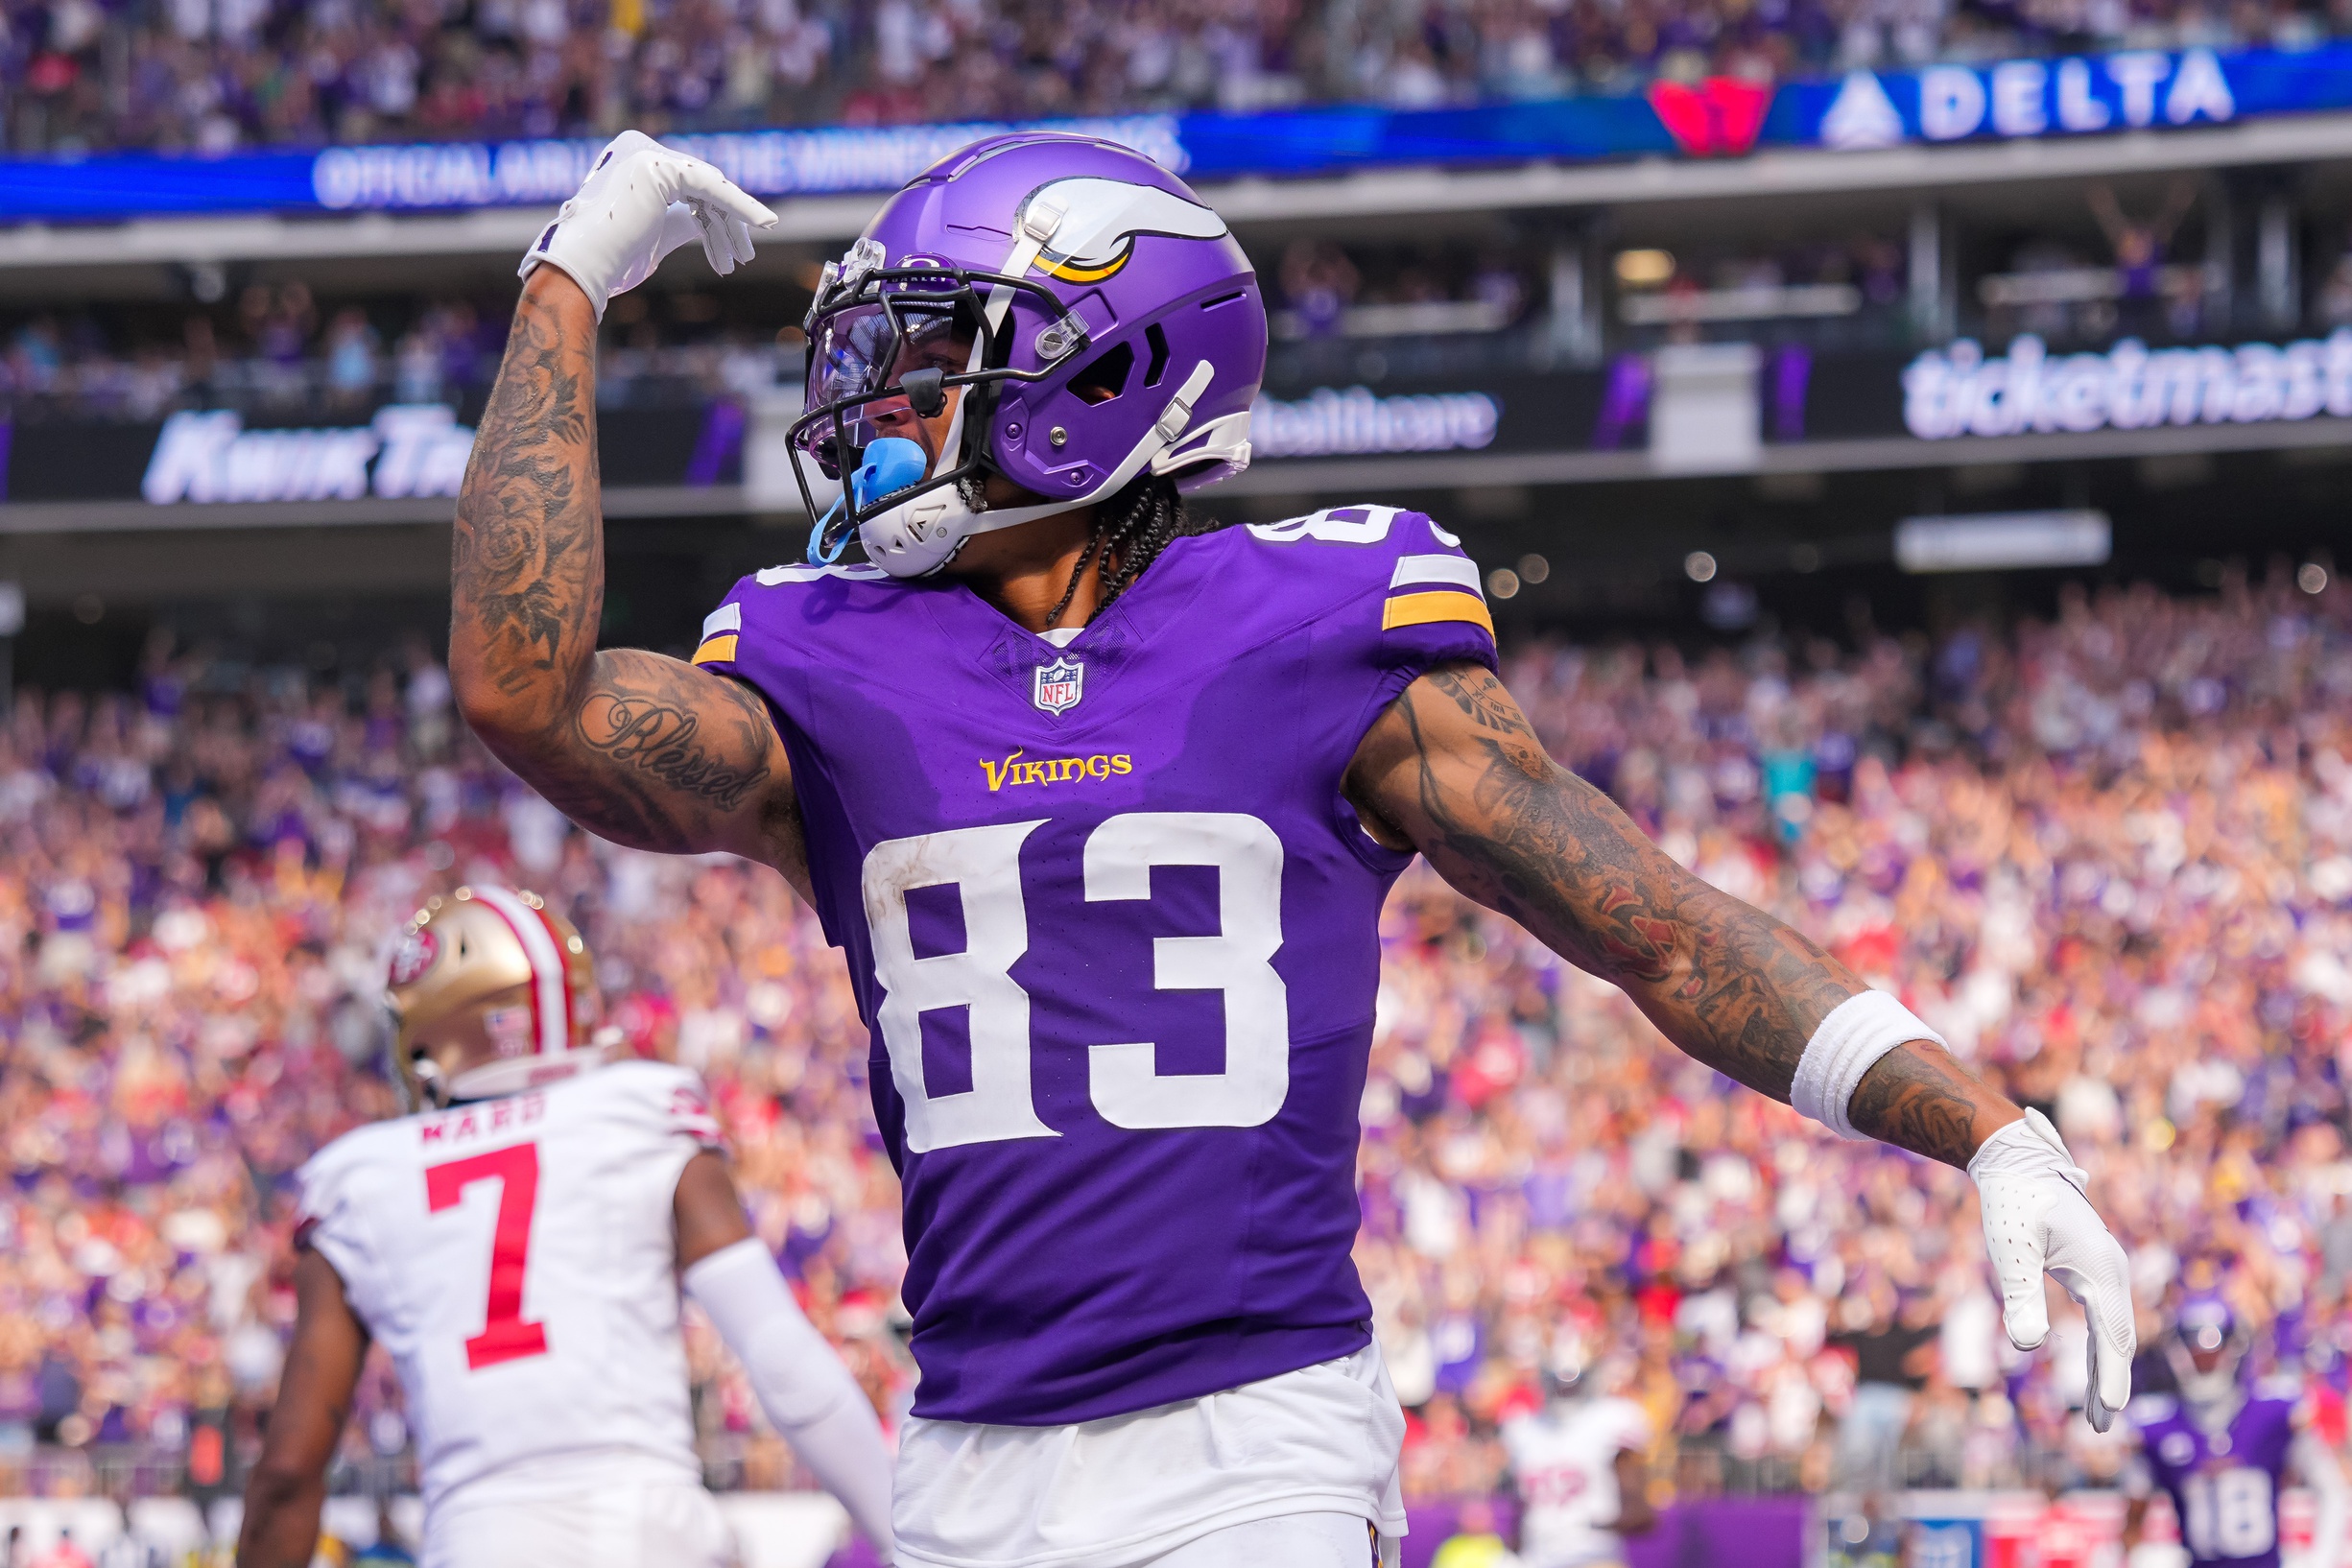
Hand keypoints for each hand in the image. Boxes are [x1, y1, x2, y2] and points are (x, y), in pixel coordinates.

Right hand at [519, 130, 775, 319]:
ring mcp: (646, 153)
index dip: (714, 217)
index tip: (732, 249)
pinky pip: (712, 186)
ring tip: (742, 260)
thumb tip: (707, 224)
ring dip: (731, 226)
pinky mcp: (660, 167)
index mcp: (632, 161)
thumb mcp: (656, 234)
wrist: (584, 267)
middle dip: (726, 223)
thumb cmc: (613, 259)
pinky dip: (741, 205)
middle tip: (743, 258)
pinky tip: (764, 223)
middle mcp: (637, 147)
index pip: (688, 185)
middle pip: (701, 186)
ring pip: (708, 188)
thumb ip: (681, 221)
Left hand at [1970, 1108, 2134, 1429]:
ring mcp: (2106, 1270)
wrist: (2016, 1161)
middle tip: (2099, 1428)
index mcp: (2102, 1270)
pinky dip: (2098, 1347)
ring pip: (2113, 1331)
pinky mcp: (2092, 1269)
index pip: (2112, 1336)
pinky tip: (2089, 1367)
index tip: (2106, 1413)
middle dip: (2111, 1383)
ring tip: (2098, 1414)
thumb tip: (2027, 1347)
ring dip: (2105, 1370)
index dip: (2109, 1377)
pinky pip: (2102, 1318)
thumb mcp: (2011, 1250)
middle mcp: (2113, 1272)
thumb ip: (2020, 1295)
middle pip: (2119, 1340)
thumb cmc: (2012, 1202)